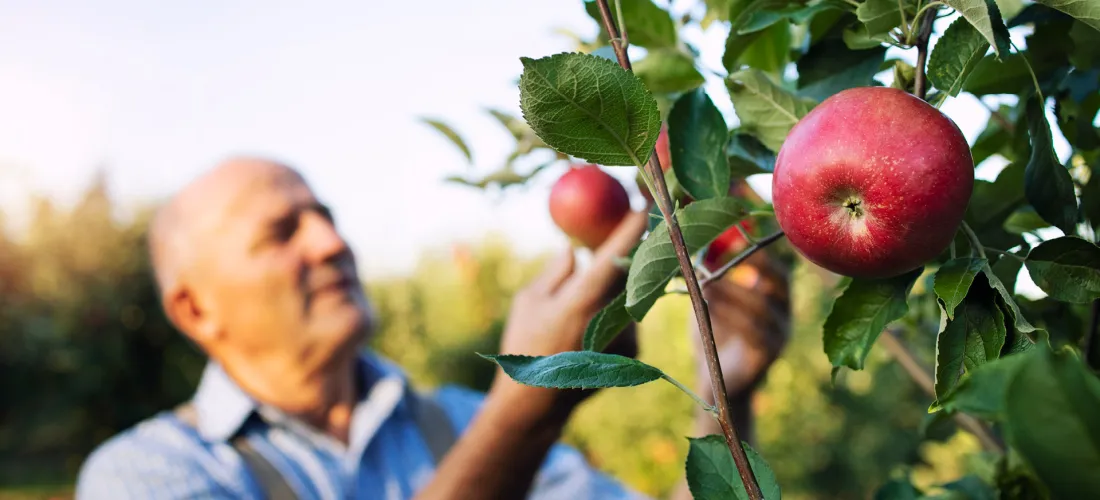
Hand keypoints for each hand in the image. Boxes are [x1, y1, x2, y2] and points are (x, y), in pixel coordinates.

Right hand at [491, 210, 648, 418]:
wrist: (539, 402)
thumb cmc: (526, 344)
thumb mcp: (529, 301)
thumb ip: (557, 271)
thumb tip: (575, 249)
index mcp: (583, 299)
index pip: (616, 253)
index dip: (632, 225)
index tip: (642, 202)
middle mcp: (612, 316)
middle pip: (632, 269)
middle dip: (631, 248)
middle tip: (624, 227)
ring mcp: (627, 335)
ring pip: (630, 293)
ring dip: (617, 285)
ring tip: (586, 301)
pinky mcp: (634, 350)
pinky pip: (629, 315)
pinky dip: (616, 310)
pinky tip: (590, 328)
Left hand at [692, 250, 789, 404]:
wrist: (714, 382)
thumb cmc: (713, 337)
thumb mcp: (710, 304)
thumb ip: (709, 279)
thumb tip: (698, 249)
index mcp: (774, 299)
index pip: (778, 270)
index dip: (762, 254)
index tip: (738, 239)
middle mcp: (783, 315)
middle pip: (779, 284)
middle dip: (755, 268)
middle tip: (727, 258)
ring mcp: (779, 336)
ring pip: (761, 308)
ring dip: (732, 293)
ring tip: (708, 284)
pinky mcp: (768, 355)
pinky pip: (753, 331)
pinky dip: (730, 316)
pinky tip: (710, 307)